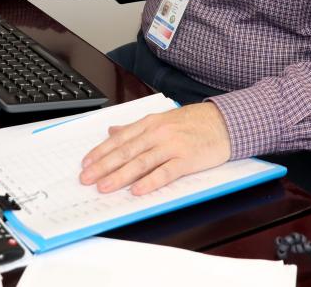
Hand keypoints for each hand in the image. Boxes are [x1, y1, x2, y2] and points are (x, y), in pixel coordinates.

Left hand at [79, 103, 231, 194]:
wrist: (224, 122)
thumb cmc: (193, 122)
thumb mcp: (162, 120)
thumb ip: (136, 128)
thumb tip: (112, 132)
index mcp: (150, 123)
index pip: (119, 139)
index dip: (100, 151)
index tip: (85, 163)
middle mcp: (158, 133)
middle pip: (126, 151)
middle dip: (103, 166)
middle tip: (86, 178)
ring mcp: (172, 145)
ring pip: (141, 161)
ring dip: (120, 175)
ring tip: (104, 187)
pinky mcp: (187, 159)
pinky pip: (165, 172)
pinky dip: (150, 181)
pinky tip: (137, 190)